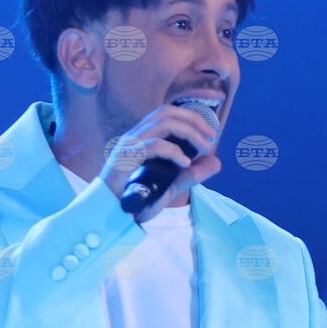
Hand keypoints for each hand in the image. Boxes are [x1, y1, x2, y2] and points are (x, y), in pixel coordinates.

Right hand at [97, 104, 222, 222]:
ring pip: (162, 123)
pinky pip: (154, 145)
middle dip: (193, 120)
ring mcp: (128, 144)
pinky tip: (185, 163)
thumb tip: (216, 162)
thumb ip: (192, 174)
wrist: (110, 215)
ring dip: (188, 132)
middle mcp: (134, 136)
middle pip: (166, 112)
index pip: (166, 113)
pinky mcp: (125, 158)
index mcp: (142, 137)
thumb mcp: (170, 186)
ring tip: (203, 147)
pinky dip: (174, 152)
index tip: (211, 132)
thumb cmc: (136, 200)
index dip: (191, 116)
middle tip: (212, 136)